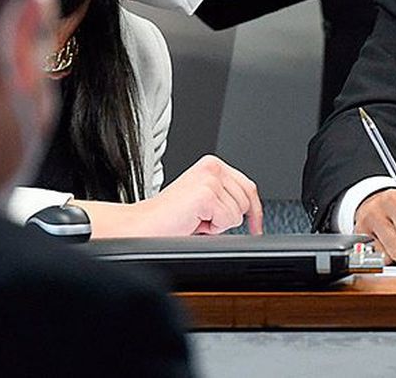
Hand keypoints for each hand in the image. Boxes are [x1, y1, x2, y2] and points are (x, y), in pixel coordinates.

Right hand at [134, 155, 263, 235]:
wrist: (139, 227)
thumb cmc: (168, 219)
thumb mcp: (204, 201)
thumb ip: (225, 196)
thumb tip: (253, 213)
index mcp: (212, 165)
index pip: (249, 187)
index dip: (255, 211)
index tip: (256, 226)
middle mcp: (212, 167)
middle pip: (246, 202)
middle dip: (227, 219)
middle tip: (201, 220)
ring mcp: (209, 179)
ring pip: (237, 213)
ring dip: (217, 224)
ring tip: (195, 220)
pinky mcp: (206, 194)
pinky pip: (227, 221)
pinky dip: (211, 229)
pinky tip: (193, 222)